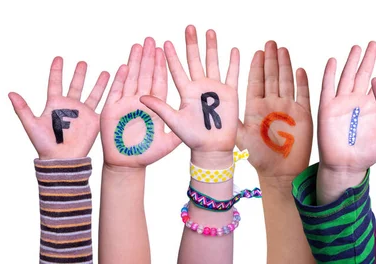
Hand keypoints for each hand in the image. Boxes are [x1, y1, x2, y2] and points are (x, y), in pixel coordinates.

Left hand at [9, 57, 109, 159]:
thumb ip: (23, 108)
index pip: (55, 83)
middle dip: (79, 74)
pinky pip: (103, 106)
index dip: (56, 71)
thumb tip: (10, 93)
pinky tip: (115, 88)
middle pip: (75, 85)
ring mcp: (83, 113)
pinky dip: (110, 96)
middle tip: (82, 62)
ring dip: (98, 83)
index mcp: (55, 105)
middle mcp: (70, 106)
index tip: (59, 58)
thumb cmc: (45, 144)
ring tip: (106, 72)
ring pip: (92, 93)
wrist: (62, 159)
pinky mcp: (94, 120)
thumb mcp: (31, 125)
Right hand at [101, 37, 180, 167]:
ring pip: (131, 78)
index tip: (165, 49)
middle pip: (145, 75)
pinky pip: (116, 92)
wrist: (127, 164)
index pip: (159, 81)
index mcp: (154, 107)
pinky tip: (125, 66)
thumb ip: (177, 131)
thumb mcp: (167, 142)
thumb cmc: (146, 153)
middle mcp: (140, 102)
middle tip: (151, 40)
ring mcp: (125, 104)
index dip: (161, 66)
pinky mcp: (112, 111)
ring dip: (134, 62)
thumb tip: (195, 121)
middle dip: (148, 58)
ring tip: (138, 46)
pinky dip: (120, 80)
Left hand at [140, 25, 238, 157]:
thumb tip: (141, 96)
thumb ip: (160, 108)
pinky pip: (232, 75)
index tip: (165, 43)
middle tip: (189, 28)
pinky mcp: (230, 94)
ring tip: (210, 32)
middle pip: (195, 60)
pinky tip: (233, 50)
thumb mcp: (174, 121)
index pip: (177, 70)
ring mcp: (215, 89)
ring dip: (212, 47)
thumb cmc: (192, 138)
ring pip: (213, 63)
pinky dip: (233, 63)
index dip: (171, 57)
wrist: (212, 148)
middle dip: (192, 44)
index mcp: (186, 92)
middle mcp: (200, 87)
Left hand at [236, 41, 312, 178]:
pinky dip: (302, 82)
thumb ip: (232, 120)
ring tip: (283, 50)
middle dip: (271, 59)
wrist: (279, 172)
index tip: (257, 51)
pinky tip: (300, 70)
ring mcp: (287, 108)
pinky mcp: (302, 115)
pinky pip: (303, 95)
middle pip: (271, 77)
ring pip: (286, 81)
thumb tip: (218, 106)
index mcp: (256, 107)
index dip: (257, 66)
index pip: (256, 81)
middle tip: (270, 43)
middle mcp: (272, 104)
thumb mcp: (240, 137)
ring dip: (285, 65)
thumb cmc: (259, 157)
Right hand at [319, 42, 375, 173]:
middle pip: (364, 75)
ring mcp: (342, 103)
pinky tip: (333, 61)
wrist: (346, 166)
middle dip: (370, 59)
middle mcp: (357, 101)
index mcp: (371, 106)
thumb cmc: (366, 155)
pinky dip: (329, 74)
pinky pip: (328, 88)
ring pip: (347, 77)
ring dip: (352, 62)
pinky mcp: (328, 108)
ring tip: (358, 48)